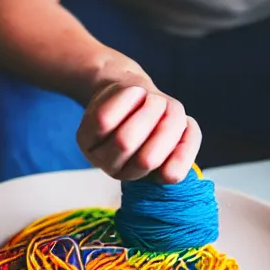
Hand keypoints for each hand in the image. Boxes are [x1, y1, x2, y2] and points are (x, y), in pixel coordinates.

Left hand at [77, 79, 201, 182]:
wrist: (128, 92)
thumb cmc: (157, 116)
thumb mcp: (181, 132)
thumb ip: (184, 150)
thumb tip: (170, 174)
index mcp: (151, 177)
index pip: (171, 173)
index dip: (181, 148)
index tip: (183, 128)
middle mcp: (121, 173)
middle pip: (146, 159)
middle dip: (163, 127)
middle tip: (163, 105)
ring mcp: (99, 158)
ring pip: (126, 141)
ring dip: (148, 111)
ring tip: (152, 97)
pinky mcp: (85, 137)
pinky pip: (105, 121)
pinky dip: (126, 101)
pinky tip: (136, 92)